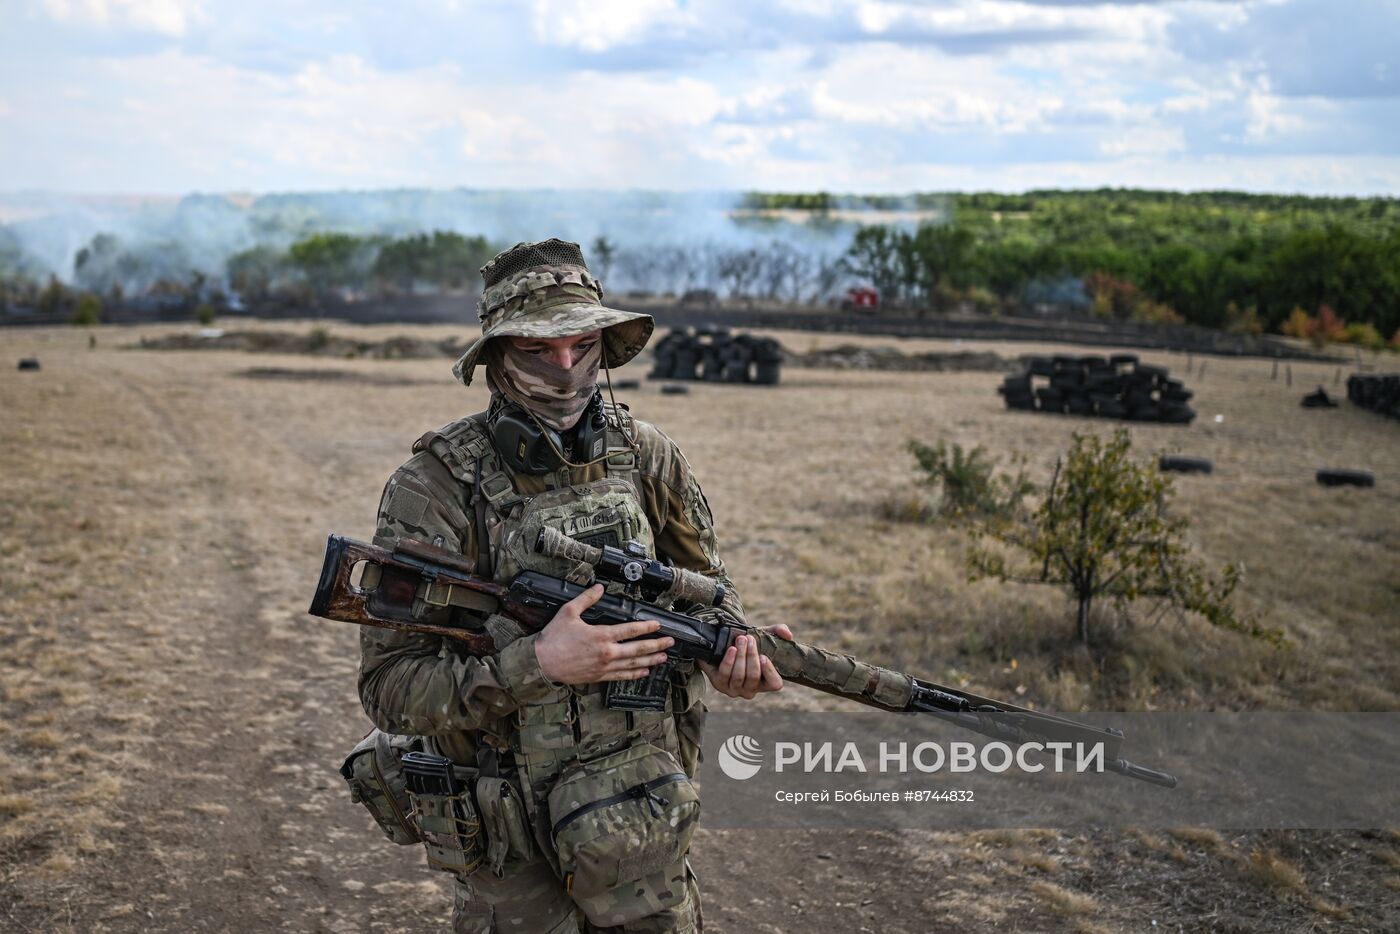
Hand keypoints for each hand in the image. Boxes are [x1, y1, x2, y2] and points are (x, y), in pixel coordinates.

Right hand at [533, 584, 674, 684]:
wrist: (542, 662)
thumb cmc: (554, 638)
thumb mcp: (568, 612)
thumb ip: (586, 599)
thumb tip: (599, 588)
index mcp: (601, 635)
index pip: (630, 630)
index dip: (647, 627)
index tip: (658, 625)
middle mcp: (606, 652)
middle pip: (638, 649)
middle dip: (656, 645)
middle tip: (670, 642)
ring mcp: (604, 666)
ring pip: (633, 664)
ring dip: (650, 660)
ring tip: (663, 658)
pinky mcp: (599, 676)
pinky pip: (621, 676)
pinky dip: (634, 674)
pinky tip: (644, 672)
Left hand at [700, 624, 793, 699]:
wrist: (722, 645)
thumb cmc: (747, 645)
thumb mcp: (763, 636)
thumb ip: (777, 632)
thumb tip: (788, 634)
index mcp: (765, 682)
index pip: (774, 684)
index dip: (770, 672)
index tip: (764, 656)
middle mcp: (751, 689)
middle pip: (753, 676)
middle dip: (751, 656)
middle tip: (749, 639)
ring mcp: (735, 689)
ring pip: (739, 676)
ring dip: (740, 656)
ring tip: (740, 640)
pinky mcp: (720, 685)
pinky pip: (725, 674)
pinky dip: (729, 661)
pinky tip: (732, 650)